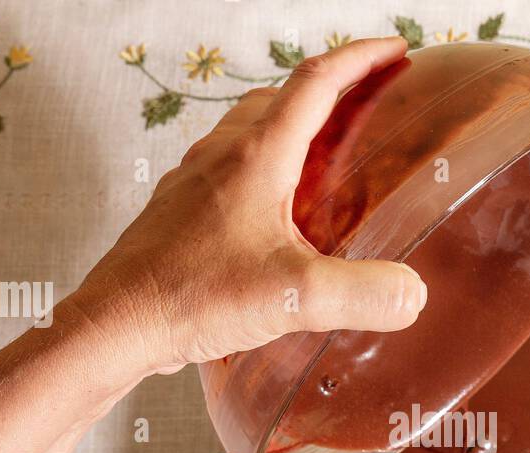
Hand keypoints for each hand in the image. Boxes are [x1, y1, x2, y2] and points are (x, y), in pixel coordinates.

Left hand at [71, 36, 426, 374]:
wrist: (116, 325)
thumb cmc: (191, 298)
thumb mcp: (294, 297)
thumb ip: (362, 293)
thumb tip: (413, 292)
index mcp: (255, 157)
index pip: (316, 83)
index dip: (360, 59)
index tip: (394, 51)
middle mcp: (221, 157)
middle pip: (280, 98)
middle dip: (329, 89)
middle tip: (366, 99)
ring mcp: (194, 182)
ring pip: (248, 131)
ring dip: (290, 126)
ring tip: (324, 153)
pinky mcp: (179, 214)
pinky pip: (226, 171)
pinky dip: (261, 170)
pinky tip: (273, 213)